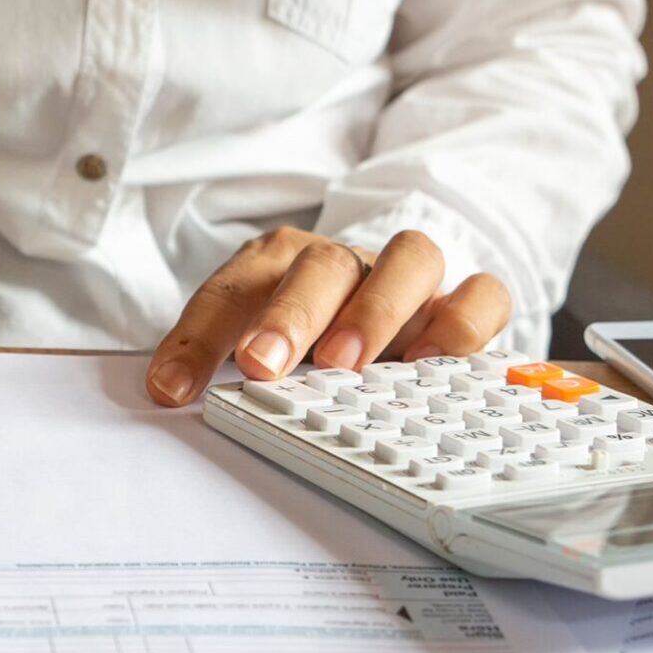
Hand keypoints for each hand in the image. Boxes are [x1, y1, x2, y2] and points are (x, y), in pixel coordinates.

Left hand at [146, 227, 510, 405]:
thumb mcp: (251, 344)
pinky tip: (430, 364)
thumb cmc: (306, 333)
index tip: (171, 388)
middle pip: (321, 264)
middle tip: (262, 364)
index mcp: (277, 264)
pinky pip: (483, 294)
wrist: (381, 300)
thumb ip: (214, 361)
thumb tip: (169, 394)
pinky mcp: (461, 302)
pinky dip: (461, 324)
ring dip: (376, 309)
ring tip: (347, 363)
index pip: (230, 290)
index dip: (196, 338)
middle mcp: (345, 263)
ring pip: (409, 258)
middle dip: (290, 315)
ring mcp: (407, 279)